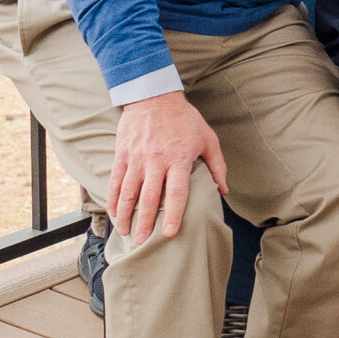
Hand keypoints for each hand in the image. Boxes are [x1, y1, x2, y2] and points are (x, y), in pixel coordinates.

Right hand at [110, 91, 228, 242]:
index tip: (170, 233)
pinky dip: (114, 199)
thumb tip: (224, 190)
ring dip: (125, 215)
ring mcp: (137, 158)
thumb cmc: (185, 119)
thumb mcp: (207, 138)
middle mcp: (156, 161)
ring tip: (126, 232)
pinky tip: (115, 213)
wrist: (154, 96)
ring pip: (128, 192)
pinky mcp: (122, 154)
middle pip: (149, 198)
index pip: (176, 193)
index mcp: (178, 159)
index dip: (174, 215)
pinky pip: (116, 181)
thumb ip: (217, 166)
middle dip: (145, 222)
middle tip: (143, 241)